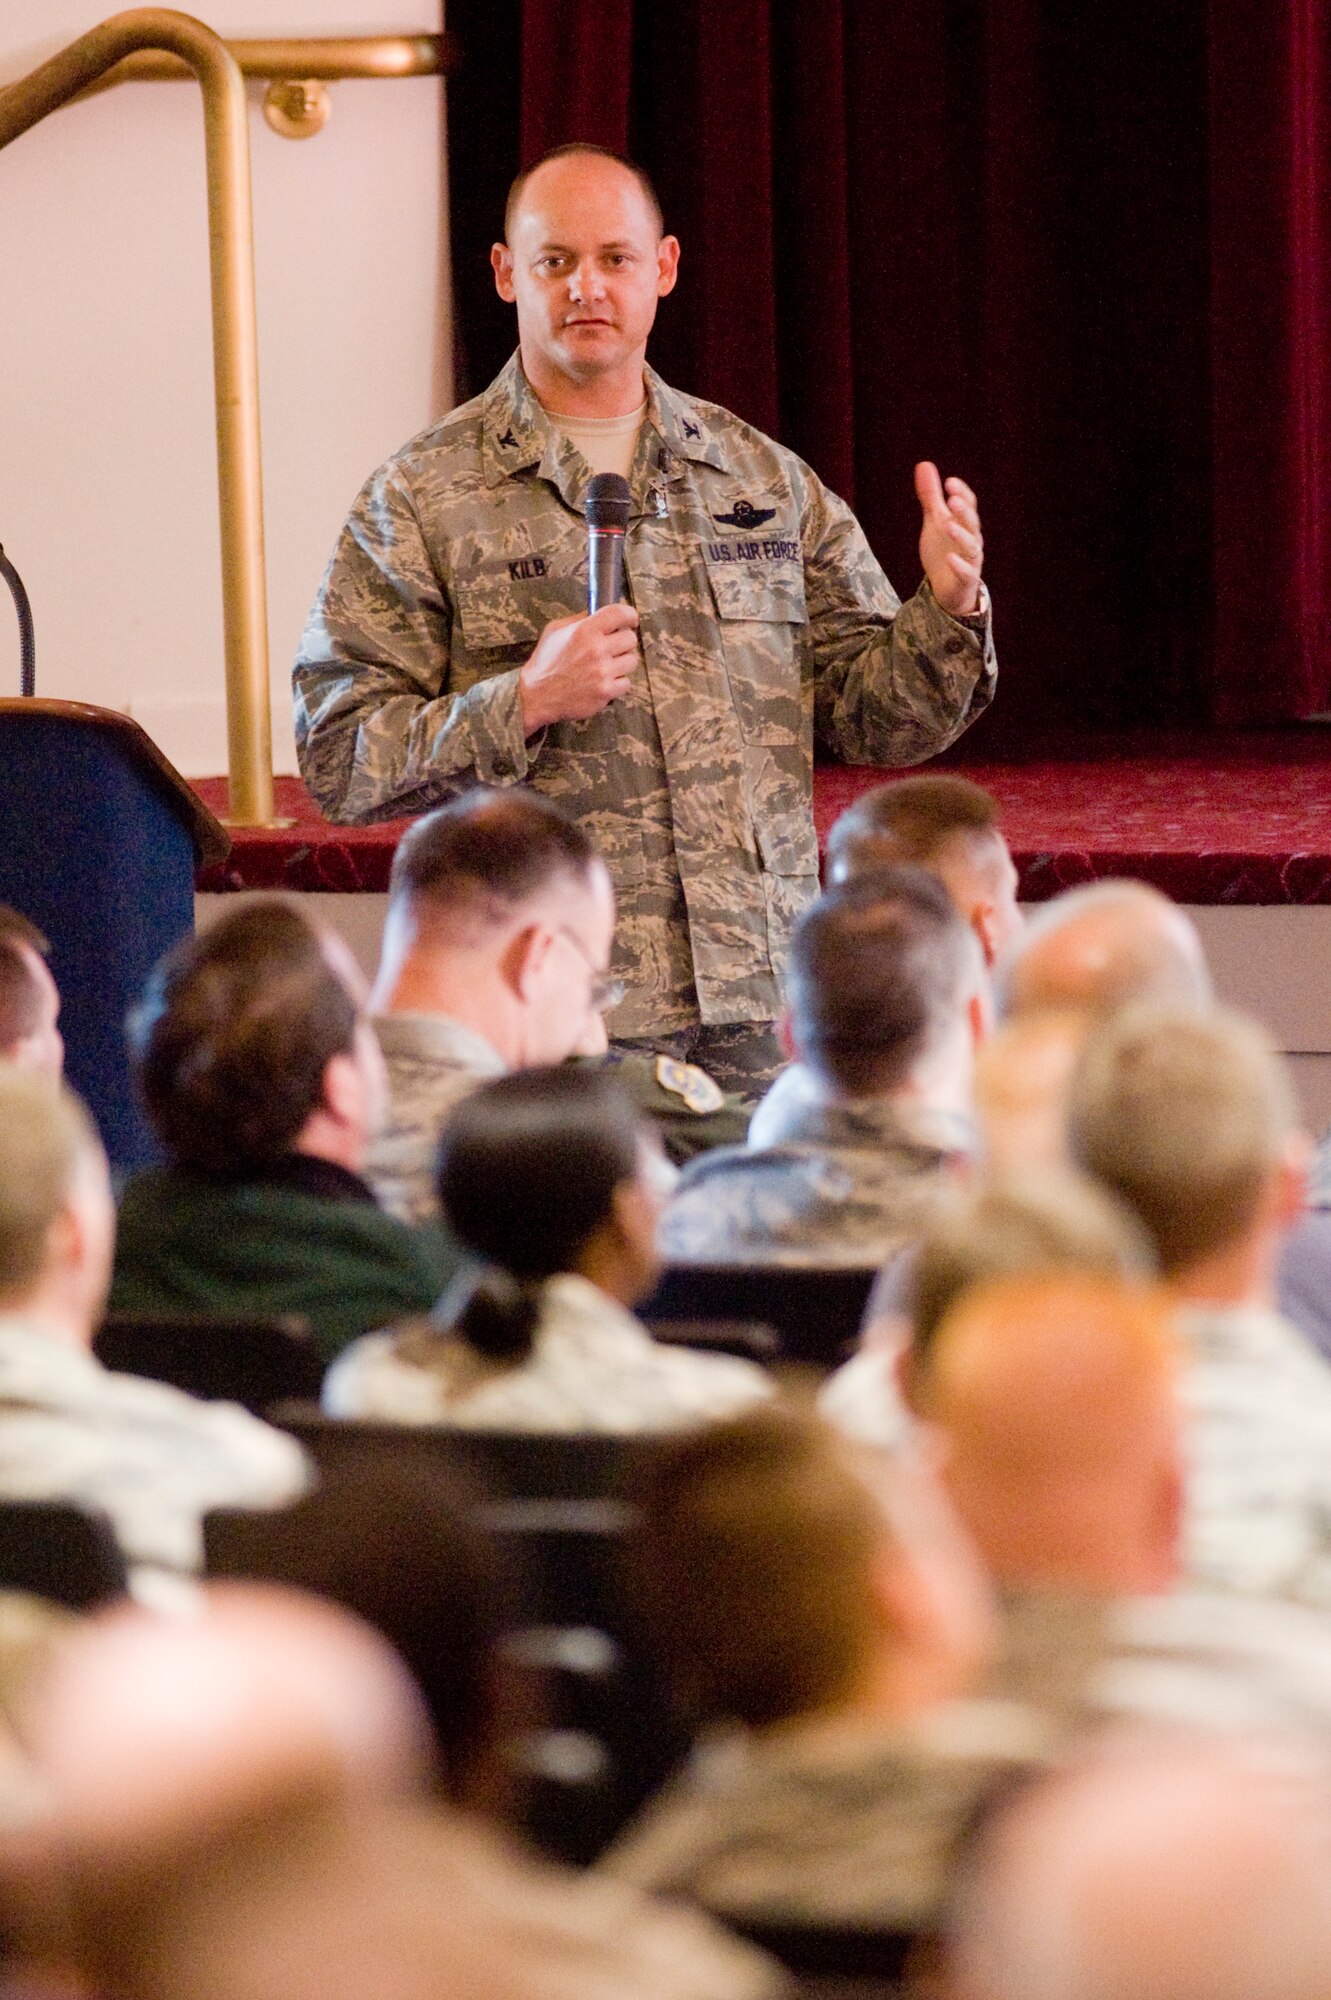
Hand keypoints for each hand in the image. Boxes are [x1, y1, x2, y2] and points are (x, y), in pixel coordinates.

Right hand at [519, 603, 639, 735]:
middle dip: (623, 643)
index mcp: (584, 630)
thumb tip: (598, 611)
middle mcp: (596, 649)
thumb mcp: (555, 631)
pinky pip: (626, 683)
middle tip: (612, 648)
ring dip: (622, 663)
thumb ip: (579, 619)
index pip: (619, 613)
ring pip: (632, 661)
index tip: (630, 620)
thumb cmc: (545, 662)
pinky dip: (617, 683)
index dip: (629, 615)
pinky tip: (603, 682)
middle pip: (631, 639)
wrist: (537, 695)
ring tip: (606, 666)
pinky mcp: (606, 691)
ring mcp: (603, 672)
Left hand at [916, 461, 983, 617]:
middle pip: (972, 523)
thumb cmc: (943, 550)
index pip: (968, 505)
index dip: (961, 493)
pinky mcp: (966, 579)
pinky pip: (967, 572)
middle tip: (952, 499)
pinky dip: (960, 565)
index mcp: (964, 523)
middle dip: (963, 511)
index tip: (949, 482)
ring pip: (972, 546)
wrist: (947, 588)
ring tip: (948, 525)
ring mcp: (971, 560)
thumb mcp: (934, 521)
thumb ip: (931, 496)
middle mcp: (971, 539)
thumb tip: (924, 464)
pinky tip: (951, 558)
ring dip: (961, 535)